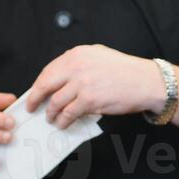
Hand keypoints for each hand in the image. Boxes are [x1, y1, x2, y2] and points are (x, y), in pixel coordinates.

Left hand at [26, 45, 164, 128]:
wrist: (147, 82)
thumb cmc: (125, 71)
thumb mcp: (98, 56)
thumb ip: (78, 63)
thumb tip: (59, 79)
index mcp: (77, 54)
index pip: (49, 70)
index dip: (38, 84)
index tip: (34, 93)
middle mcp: (77, 66)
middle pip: (45, 85)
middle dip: (35, 99)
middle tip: (31, 108)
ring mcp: (82, 84)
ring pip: (56, 102)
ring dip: (50, 113)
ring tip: (50, 119)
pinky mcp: (89, 100)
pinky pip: (68, 114)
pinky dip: (63, 121)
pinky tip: (62, 124)